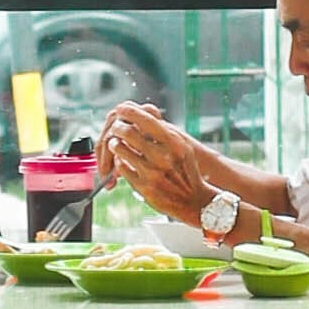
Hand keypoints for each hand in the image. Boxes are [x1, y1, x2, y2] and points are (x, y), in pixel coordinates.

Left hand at [96, 103, 217, 224]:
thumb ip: (165, 132)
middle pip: (128, 132)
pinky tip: (121, 160)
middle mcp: (162, 156)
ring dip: (114, 144)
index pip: (145, 119)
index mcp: (173, 143)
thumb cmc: (186, 170)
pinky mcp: (143, 187)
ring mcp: (152, 172)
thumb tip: (144, 113)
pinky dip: (118, 161)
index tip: (122, 108)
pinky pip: (121, 167)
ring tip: (115, 143)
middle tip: (116, 127)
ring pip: (120, 149)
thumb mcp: (182, 147)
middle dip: (118, 127)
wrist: (194, 200)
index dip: (129, 111)